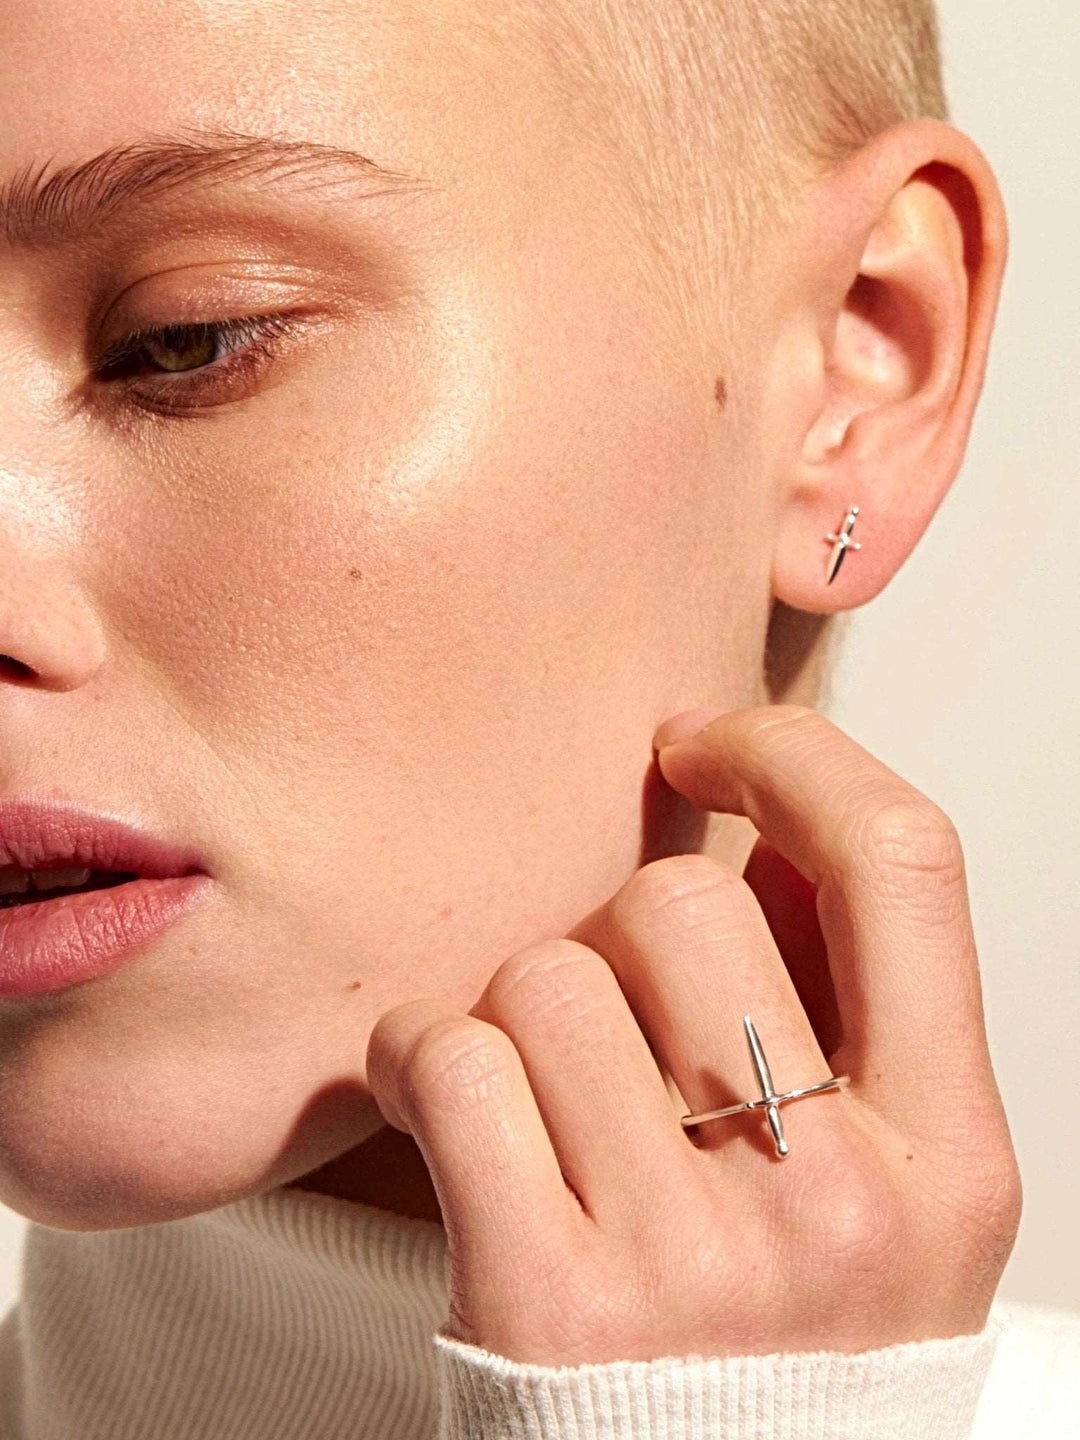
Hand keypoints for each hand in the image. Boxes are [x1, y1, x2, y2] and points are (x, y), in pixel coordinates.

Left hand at [365, 704, 1021, 1365]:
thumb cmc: (785, 1349)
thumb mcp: (893, 1188)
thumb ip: (842, 1004)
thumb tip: (764, 817)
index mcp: (948, 1156)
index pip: (902, 861)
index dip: (792, 754)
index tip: (706, 746)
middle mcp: (835, 1203)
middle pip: (676, 906)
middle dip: (613, 930)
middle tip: (611, 1015)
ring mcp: (689, 1262)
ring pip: (543, 976)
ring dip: (511, 1010)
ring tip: (538, 1088)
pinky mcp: (546, 1306)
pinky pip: (447, 1062)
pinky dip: (415, 1056)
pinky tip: (445, 1103)